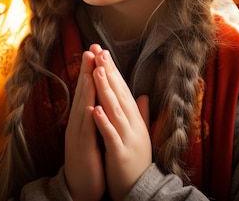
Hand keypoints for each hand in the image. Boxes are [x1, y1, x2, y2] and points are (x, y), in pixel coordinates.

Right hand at [64, 47, 104, 200]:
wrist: (80, 188)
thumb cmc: (89, 161)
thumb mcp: (93, 135)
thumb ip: (97, 116)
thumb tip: (100, 99)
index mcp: (83, 119)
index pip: (88, 91)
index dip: (91, 71)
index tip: (97, 52)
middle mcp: (77, 123)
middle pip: (83, 93)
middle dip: (86, 71)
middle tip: (90, 50)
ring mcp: (77, 135)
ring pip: (82, 107)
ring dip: (85, 88)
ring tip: (89, 69)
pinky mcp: (81, 149)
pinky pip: (84, 132)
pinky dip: (87, 118)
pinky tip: (90, 106)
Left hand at [90, 45, 151, 200]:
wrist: (140, 190)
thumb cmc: (136, 161)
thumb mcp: (139, 134)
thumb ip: (141, 114)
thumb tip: (143, 95)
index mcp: (134, 120)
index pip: (123, 90)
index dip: (113, 71)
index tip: (103, 52)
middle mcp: (133, 125)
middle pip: (119, 94)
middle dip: (108, 72)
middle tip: (99, 51)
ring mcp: (127, 139)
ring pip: (116, 110)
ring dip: (106, 90)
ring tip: (97, 71)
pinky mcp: (120, 154)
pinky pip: (111, 136)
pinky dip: (103, 122)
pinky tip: (95, 109)